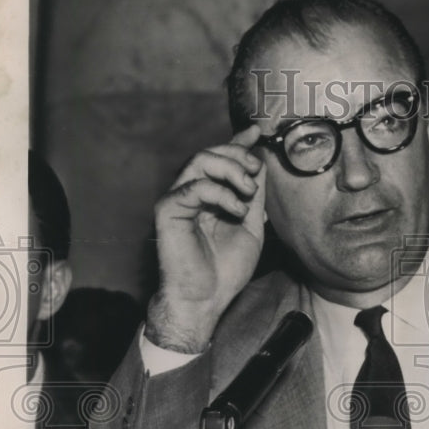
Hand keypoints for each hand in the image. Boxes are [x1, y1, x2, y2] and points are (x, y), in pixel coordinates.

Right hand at [146, 125, 265, 352]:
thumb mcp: (251, 226)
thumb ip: (254, 196)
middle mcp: (192, 192)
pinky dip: (220, 193)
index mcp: (211, 195)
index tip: (258, 131)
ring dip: (230, 169)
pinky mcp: (168, 210)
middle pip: (210, 153)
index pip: (222, 160)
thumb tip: (261, 164)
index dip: (238, 142)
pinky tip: (237, 210)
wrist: (207, 298)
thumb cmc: (227, 268)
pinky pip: (194, 187)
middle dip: (237, 155)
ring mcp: (178, 199)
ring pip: (200, 161)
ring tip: (248, 191)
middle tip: (256, 171)